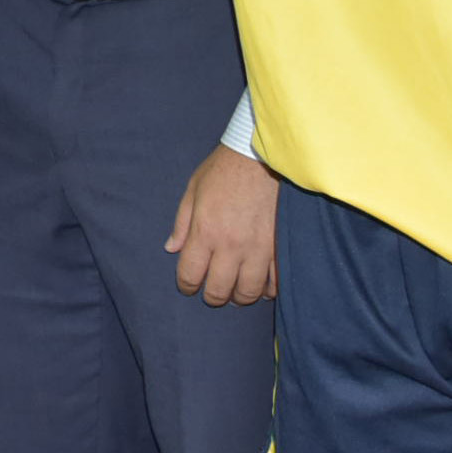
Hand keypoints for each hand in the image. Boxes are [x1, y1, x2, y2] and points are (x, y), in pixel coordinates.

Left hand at [166, 145, 277, 304]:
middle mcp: (231, 245)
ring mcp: (258, 248)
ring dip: (240, 297)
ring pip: (248, 291)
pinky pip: (276, 280)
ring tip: (236, 291)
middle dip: (212, 297)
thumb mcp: (193, 190)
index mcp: (205, 232)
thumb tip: (171, 248)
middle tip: (213, 293)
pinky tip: (262, 285)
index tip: (189, 286)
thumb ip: (182, 223)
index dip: (186, 286)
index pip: (190, 275)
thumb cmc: (224, 169)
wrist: (263, 154)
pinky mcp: (280, 245)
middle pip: (219, 290)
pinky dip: (268, 289)